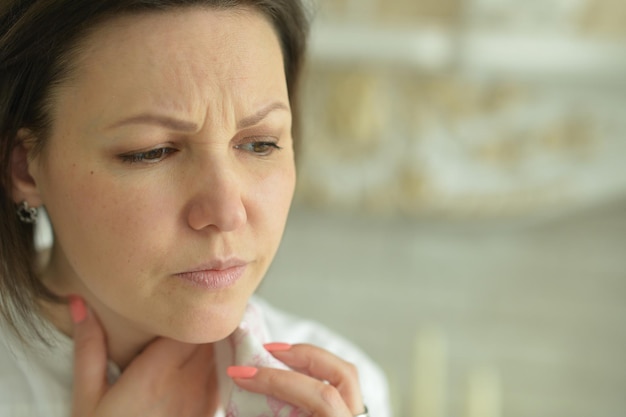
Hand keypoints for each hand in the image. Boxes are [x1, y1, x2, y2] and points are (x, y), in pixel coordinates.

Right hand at [69, 296, 217, 416]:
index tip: (175, 304)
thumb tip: (78, 303)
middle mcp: (187, 382)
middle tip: (186, 315)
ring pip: (220, 354)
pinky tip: (200, 366)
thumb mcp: (87, 396)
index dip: (185, 311)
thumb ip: (89, 348)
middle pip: (208, 335)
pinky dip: (216, 366)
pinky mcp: (209, 413)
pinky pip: (222, 377)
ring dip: (210, 343)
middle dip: (198, 324)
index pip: (188, 323)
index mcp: (156, 371)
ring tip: (194, 337)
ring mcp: (203, 399)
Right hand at [228, 343, 364, 416]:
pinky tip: (290, 371)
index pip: (320, 396)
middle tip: (267, 352)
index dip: (277, 381)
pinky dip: (314, 370)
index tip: (242, 374)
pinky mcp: (352, 412)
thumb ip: (269, 413)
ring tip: (277, 355)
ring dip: (310, 358)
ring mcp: (359, 414)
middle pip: (343, 373)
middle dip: (303, 356)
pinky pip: (338, 383)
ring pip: (345, 374)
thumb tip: (243, 381)